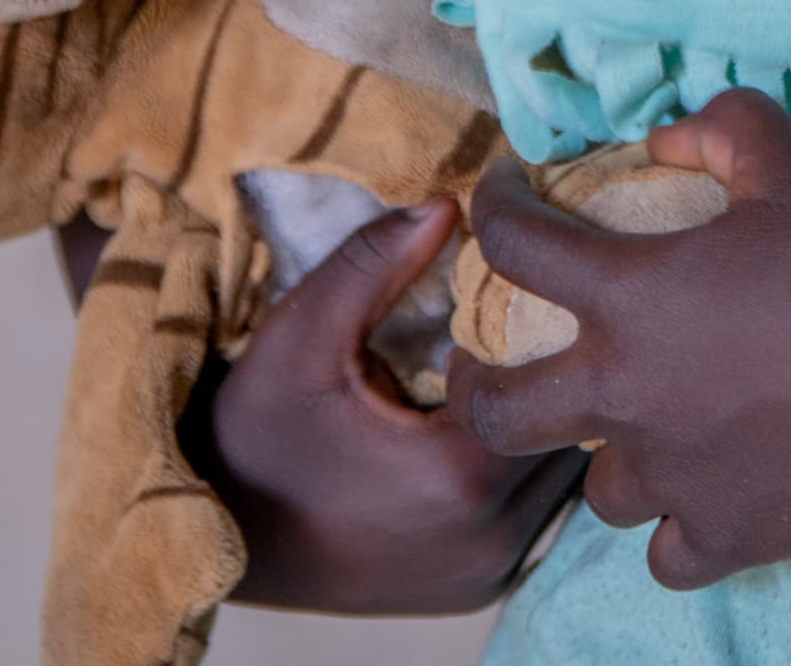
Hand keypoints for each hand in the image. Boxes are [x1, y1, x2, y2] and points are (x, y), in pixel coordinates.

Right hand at [166, 201, 587, 614]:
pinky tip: (484, 431)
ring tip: (507, 376)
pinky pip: (536, 514)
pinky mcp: (478, 586)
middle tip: (519, 329)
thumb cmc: (257, 434)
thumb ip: (374, 264)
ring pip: (562, 479)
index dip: (540, 332)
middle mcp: (490, 535)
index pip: (552, 383)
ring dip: (545, 426)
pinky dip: (524, 471)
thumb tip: (447, 204)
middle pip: (571, 435)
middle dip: (555, 377)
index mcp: (458, 474)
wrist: (218, 535)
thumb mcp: (301, 335)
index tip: (509, 297)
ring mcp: (489, 569)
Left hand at [451, 87, 790, 588]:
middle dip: (474, 385)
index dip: (493, 206)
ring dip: (602, 457)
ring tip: (629, 433)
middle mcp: (624, 396)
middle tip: (489, 363)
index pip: (513, 244)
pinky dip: (672, 530)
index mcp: (626, 300)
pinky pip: (664, 555)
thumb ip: (720, 125)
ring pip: (591, 489)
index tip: (504, 195)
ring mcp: (667, 477)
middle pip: (494, 411)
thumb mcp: (787, 162)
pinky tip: (694, 500)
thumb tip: (668, 135)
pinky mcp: (719, 534)